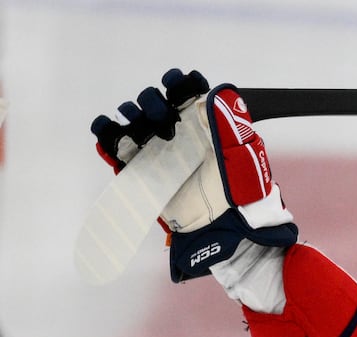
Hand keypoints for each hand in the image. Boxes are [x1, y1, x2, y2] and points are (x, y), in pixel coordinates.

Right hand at [90, 70, 296, 281]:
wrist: (224, 227)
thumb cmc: (241, 193)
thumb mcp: (243, 157)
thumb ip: (230, 126)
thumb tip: (218, 94)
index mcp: (202, 123)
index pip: (183, 89)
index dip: (178, 83)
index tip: (177, 87)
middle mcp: (176, 131)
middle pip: (152, 101)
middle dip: (153, 102)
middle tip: (164, 119)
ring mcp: (155, 148)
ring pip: (131, 117)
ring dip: (131, 114)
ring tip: (144, 130)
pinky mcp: (138, 167)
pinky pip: (113, 144)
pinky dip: (107, 134)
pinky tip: (113, 136)